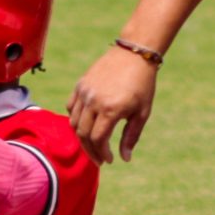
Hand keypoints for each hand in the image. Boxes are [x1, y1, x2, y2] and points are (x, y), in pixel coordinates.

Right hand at [68, 46, 157, 163]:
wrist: (134, 54)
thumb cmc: (143, 84)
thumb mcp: (142, 113)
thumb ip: (131, 137)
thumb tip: (124, 158)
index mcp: (111, 109)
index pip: (98, 139)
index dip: (102, 153)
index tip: (109, 160)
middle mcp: (94, 101)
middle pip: (83, 134)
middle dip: (90, 150)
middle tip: (98, 159)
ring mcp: (84, 92)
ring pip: (74, 122)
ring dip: (81, 137)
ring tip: (92, 144)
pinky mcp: (80, 84)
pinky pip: (71, 107)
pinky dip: (75, 119)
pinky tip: (85, 125)